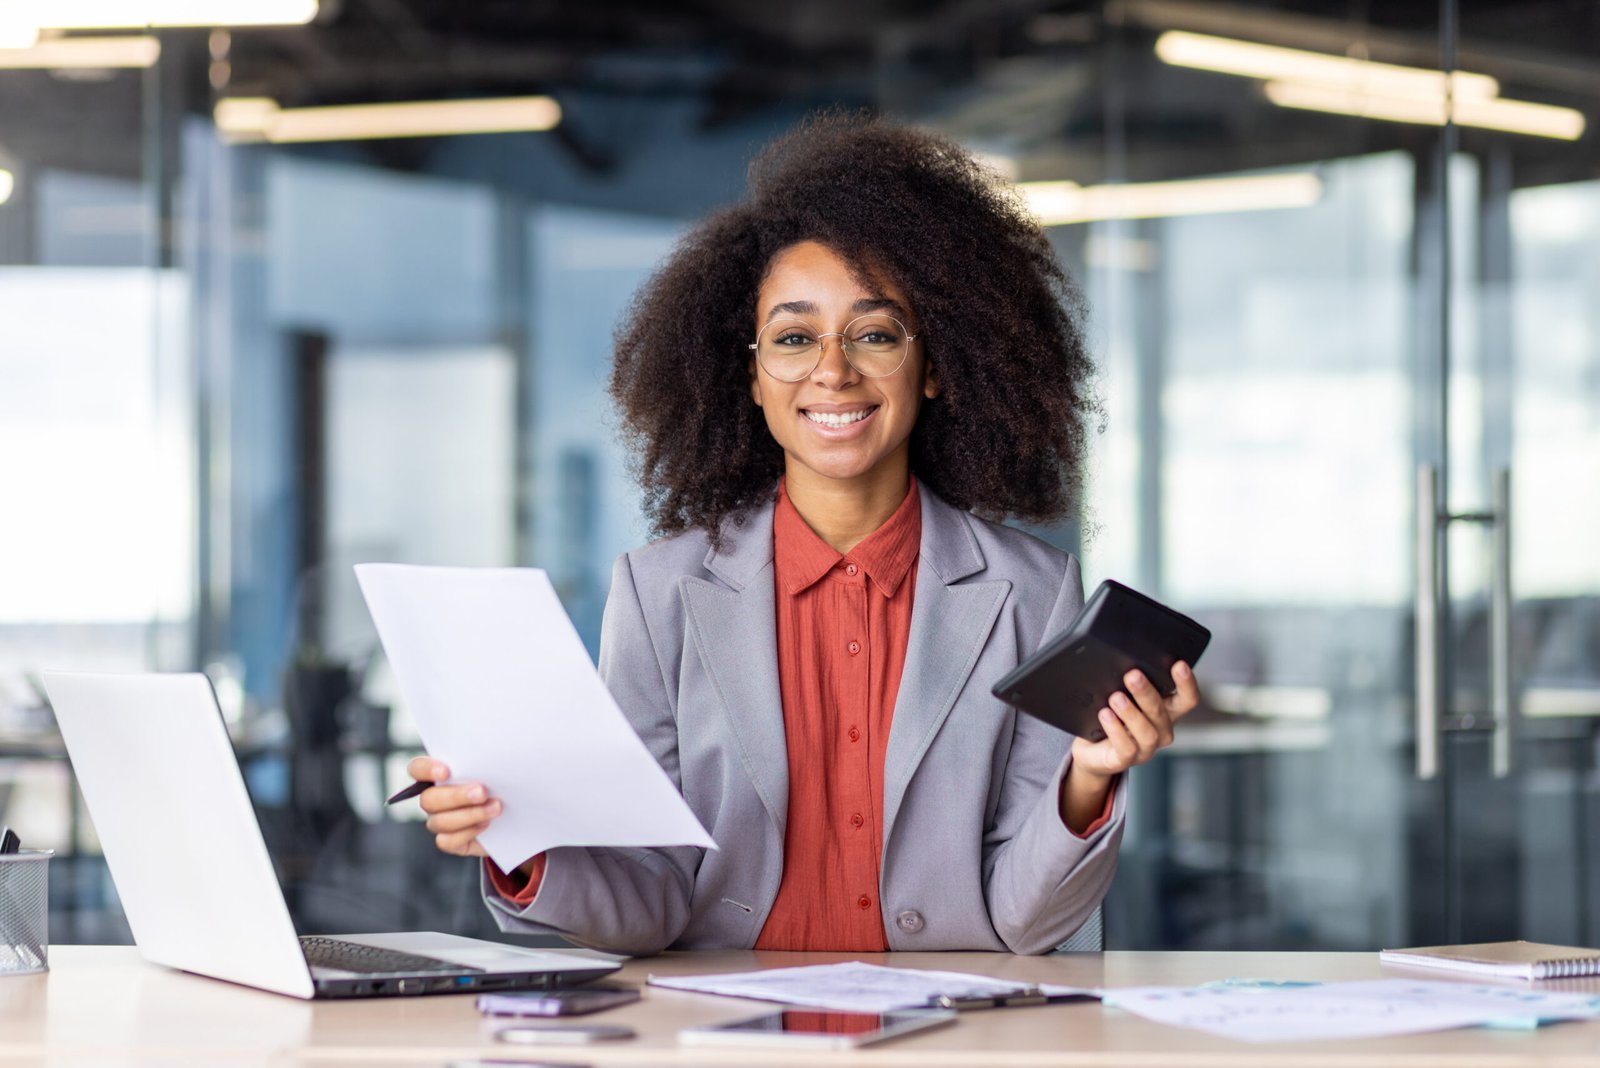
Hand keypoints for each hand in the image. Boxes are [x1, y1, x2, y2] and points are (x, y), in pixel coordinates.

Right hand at [407, 756, 501, 858]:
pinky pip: (446, 841)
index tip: (446, 772)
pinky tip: (486, 825)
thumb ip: (489, 755)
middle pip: (428, 799)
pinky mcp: (451, 841)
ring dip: (469, 814)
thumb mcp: (499, 765)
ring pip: (439, 821)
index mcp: (438, 774)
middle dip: (456, 796)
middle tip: (482, 792)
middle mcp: (434, 798)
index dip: (426, 769)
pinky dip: (467, 833)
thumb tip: (494, 749)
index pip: (417, 768)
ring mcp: (440, 820)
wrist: (515, 814)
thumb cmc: (502, 781)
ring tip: (495, 808)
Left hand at [1070, 662, 1200, 779]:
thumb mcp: (1124, 696)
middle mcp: (1161, 730)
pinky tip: (1105, 715)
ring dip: (1131, 713)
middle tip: (1132, 675)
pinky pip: (1126, 748)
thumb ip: (1131, 684)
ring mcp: (1145, 748)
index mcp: (1166, 711)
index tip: (1179, 665)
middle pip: (1162, 712)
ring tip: (1115, 698)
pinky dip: (1116, 730)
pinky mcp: (1126, 760)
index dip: (1187, 683)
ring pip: (1147, 732)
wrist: (1093, 751)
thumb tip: (1126, 662)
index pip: (1187, 699)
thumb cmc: (1112, 718)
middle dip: (1147, 693)